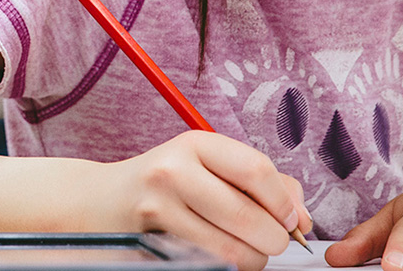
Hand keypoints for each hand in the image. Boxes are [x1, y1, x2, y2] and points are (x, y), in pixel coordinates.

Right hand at [89, 131, 311, 270]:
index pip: (257, 171)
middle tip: (272, 241)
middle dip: (275, 239)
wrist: (99, 201)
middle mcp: (174, 171)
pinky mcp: (153, 243)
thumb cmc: (165, 184)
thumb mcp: (206, 165)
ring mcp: (159, 209)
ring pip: (234, 251)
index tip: (291, 218)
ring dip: (253, 259)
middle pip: (250, 217)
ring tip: (246, 249)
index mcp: (195, 144)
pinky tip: (219, 253)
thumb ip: (260, 183)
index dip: (284, 202)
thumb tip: (302, 218)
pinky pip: (210, 265)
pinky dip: (228, 266)